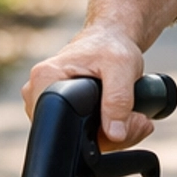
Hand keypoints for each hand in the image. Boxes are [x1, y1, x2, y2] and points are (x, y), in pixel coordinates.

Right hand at [21, 25, 153, 149]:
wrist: (111, 38)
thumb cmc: (112, 46)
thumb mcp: (121, 67)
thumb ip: (118, 99)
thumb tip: (114, 134)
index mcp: (45, 79)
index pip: (61, 125)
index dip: (93, 135)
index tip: (121, 126)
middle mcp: (39, 94)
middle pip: (71, 137)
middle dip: (109, 137)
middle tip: (136, 120)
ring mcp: (48, 104)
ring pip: (80, 139)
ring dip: (111, 136)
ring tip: (132, 117)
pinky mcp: (60, 111)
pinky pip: (83, 134)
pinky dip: (107, 132)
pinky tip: (122, 119)